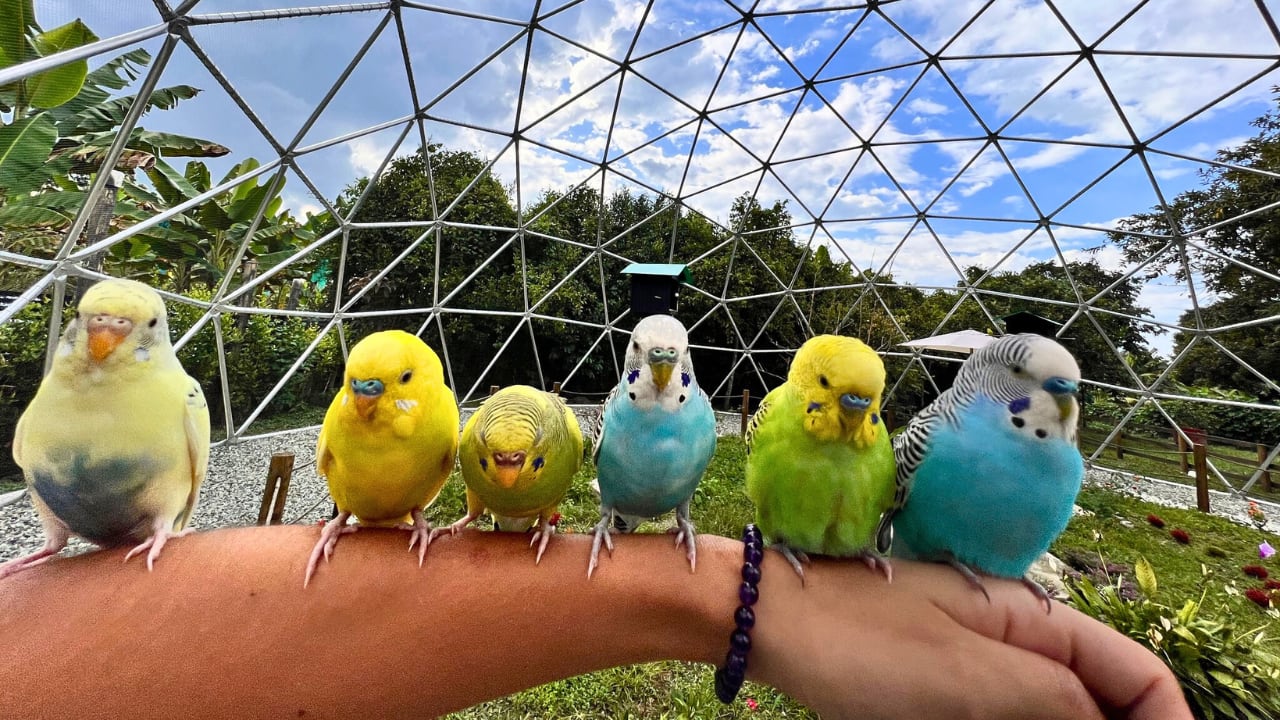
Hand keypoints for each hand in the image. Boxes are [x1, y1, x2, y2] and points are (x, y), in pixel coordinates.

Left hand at [746, 553, 1188, 719]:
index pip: (1138, 674)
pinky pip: (995, 714)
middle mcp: (1017, 638)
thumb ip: (1059, 702)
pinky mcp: (939, 684)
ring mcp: (976, 660)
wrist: (770, 619)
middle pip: (1094, 701)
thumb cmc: (866, 643)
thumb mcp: (974, 680)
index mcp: (1038, 621)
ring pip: (1044, 712)